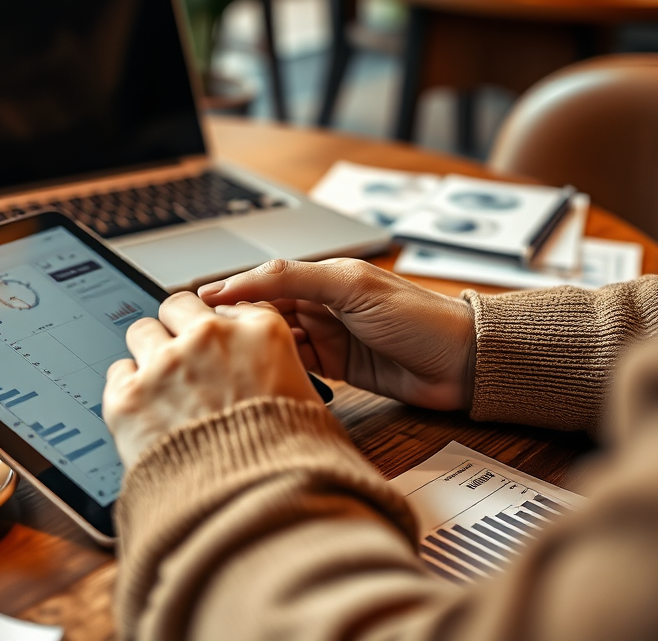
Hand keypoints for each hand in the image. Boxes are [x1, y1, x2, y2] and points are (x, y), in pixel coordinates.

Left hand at [104, 292, 320, 468]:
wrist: (255, 511)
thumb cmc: (290, 466)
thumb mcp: (307, 403)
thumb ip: (277, 367)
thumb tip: (261, 365)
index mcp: (261, 332)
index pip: (227, 305)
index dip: (219, 327)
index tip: (213, 341)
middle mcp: (210, 338)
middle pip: (177, 306)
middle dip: (178, 329)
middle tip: (183, 361)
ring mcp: (166, 365)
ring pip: (140, 331)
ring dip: (149, 355)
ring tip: (160, 390)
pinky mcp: (129, 396)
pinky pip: (116, 374)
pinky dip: (128, 392)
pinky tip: (145, 416)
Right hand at [198, 259, 475, 411]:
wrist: (463, 364)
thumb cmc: (418, 317)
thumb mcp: (350, 287)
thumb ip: (293, 279)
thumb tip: (236, 282)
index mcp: (322, 278)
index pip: (263, 283)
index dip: (230, 294)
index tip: (194, 307)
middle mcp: (321, 306)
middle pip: (264, 314)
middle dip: (238, 326)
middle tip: (209, 342)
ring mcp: (328, 338)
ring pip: (276, 343)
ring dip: (257, 351)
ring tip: (231, 363)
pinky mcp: (337, 370)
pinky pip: (296, 368)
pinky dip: (280, 372)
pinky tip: (265, 378)